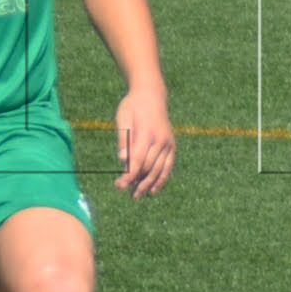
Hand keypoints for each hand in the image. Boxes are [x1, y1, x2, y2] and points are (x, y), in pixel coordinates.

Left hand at [113, 83, 175, 197]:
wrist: (151, 95)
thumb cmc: (133, 106)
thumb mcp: (123, 118)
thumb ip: (124, 139)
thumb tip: (122, 160)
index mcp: (147, 133)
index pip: (138, 160)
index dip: (129, 175)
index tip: (119, 185)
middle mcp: (161, 140)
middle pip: (148, 167)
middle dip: (136, 182)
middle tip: (124, 192)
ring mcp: (168, 143)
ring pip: (159, 170)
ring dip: (149, 185)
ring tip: (137, 196)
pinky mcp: (172, 145)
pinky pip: (168, 166)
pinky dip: (161, 179)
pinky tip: (153, 190)